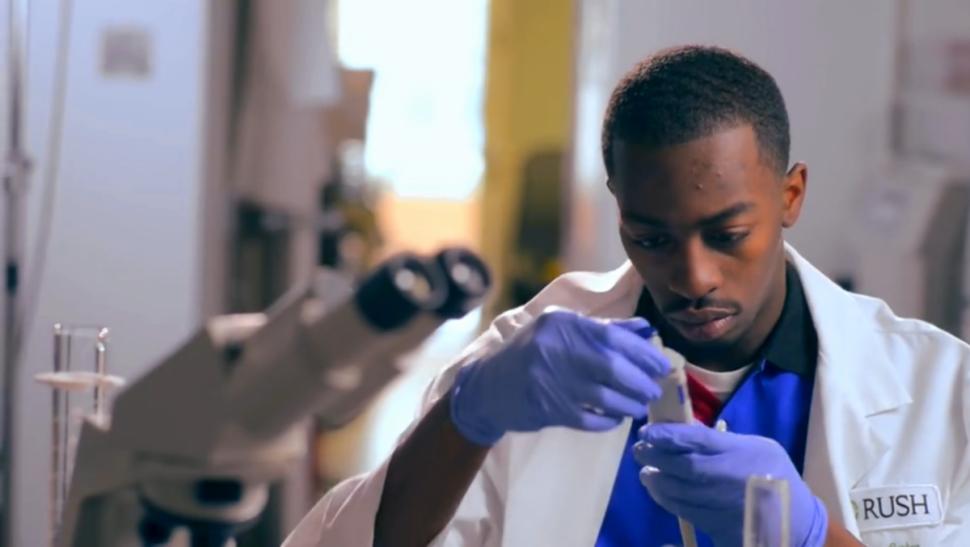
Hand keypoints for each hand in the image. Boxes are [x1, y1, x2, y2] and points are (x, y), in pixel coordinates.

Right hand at [448, 310, 669, 445]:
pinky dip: (608, 420)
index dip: (643, 353)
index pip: (612, 337)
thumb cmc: (532, 353)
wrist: (488, 385)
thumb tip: (646, 329)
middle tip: (653, 389)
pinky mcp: (547, 409)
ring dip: (629, 404)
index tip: (661, 365)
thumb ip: (604, 329)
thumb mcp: (562, 330)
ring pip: (604, 397)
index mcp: (561, 323)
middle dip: (640, 381)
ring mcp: (549, 380)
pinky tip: (615, 418)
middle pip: (612, 367)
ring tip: (638, 405)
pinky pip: (590, 419)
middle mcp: (554, 348)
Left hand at [634, 424, 827, 546]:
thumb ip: (724, 440)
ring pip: (676, 490)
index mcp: (738, 453)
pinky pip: (682, 510)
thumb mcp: (759, 446)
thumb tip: (688, 431)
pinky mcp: (714, 524)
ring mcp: (719, 503)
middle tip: (639, 449)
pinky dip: (665, 499)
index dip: (666, 434)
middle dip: (654, 456)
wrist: (795, 521)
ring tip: (646, 470)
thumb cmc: (777, 476)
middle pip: (680, 465)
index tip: (646, 431)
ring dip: (655, 479)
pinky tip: (657, 490)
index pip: (695, 439)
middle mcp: (725, 477)